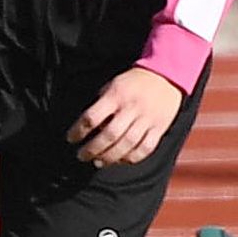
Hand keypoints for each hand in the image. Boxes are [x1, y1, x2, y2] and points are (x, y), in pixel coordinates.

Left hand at [68, 67, 184, 167]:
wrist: (166, 74)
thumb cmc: (134, 81)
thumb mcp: (113, 84)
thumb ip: (102, 104)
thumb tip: (89, 128)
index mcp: (116, 95)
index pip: (92, 117)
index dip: (78, 131)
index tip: (70, 139)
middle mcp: (131, 108)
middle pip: (109, 135)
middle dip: (92, 149)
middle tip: (81, 156)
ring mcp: (147, 119)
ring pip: (127, 145)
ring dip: (109, 157)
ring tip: (98, 162)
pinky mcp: (159, 127)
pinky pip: (145, 148)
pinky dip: (132, 158)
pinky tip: (121, 160)